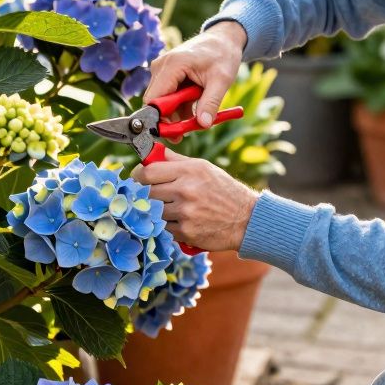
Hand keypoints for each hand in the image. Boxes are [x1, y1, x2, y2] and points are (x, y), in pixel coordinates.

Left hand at [131, 150, 257, 252]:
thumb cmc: (224, 191)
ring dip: (156, 212)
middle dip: (145, 194)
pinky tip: (179, 221)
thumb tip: (153, 152)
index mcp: (189, 171)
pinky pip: (164, 228)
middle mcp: (186, 190)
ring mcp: (185, 213)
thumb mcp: (203, 168)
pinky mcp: (186, 232)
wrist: (246, 219)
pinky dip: (168, 226)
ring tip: (170, 209)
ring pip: (153, 212)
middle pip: (146, 193)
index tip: (139, 178)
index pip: (148, 172)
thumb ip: (176, 160)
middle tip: (152, 195)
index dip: (138, 175)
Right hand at [144, 21, 245, 130]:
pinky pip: (167, 96)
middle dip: (171, 119)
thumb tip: (203, 124)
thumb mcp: (222, 80)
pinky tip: (194, 106)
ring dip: (177, 113)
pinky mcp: (166, 74)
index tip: (175, 135)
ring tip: (198, 115)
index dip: (160, 119)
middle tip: (188, 131)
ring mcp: (161, 70)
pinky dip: (179, 106)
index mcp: (172, 65)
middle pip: (156, 103)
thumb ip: (211, 103)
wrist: (223, 39)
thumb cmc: (222, 55)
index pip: (154, 100)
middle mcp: (161, 66)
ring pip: (161, 102)